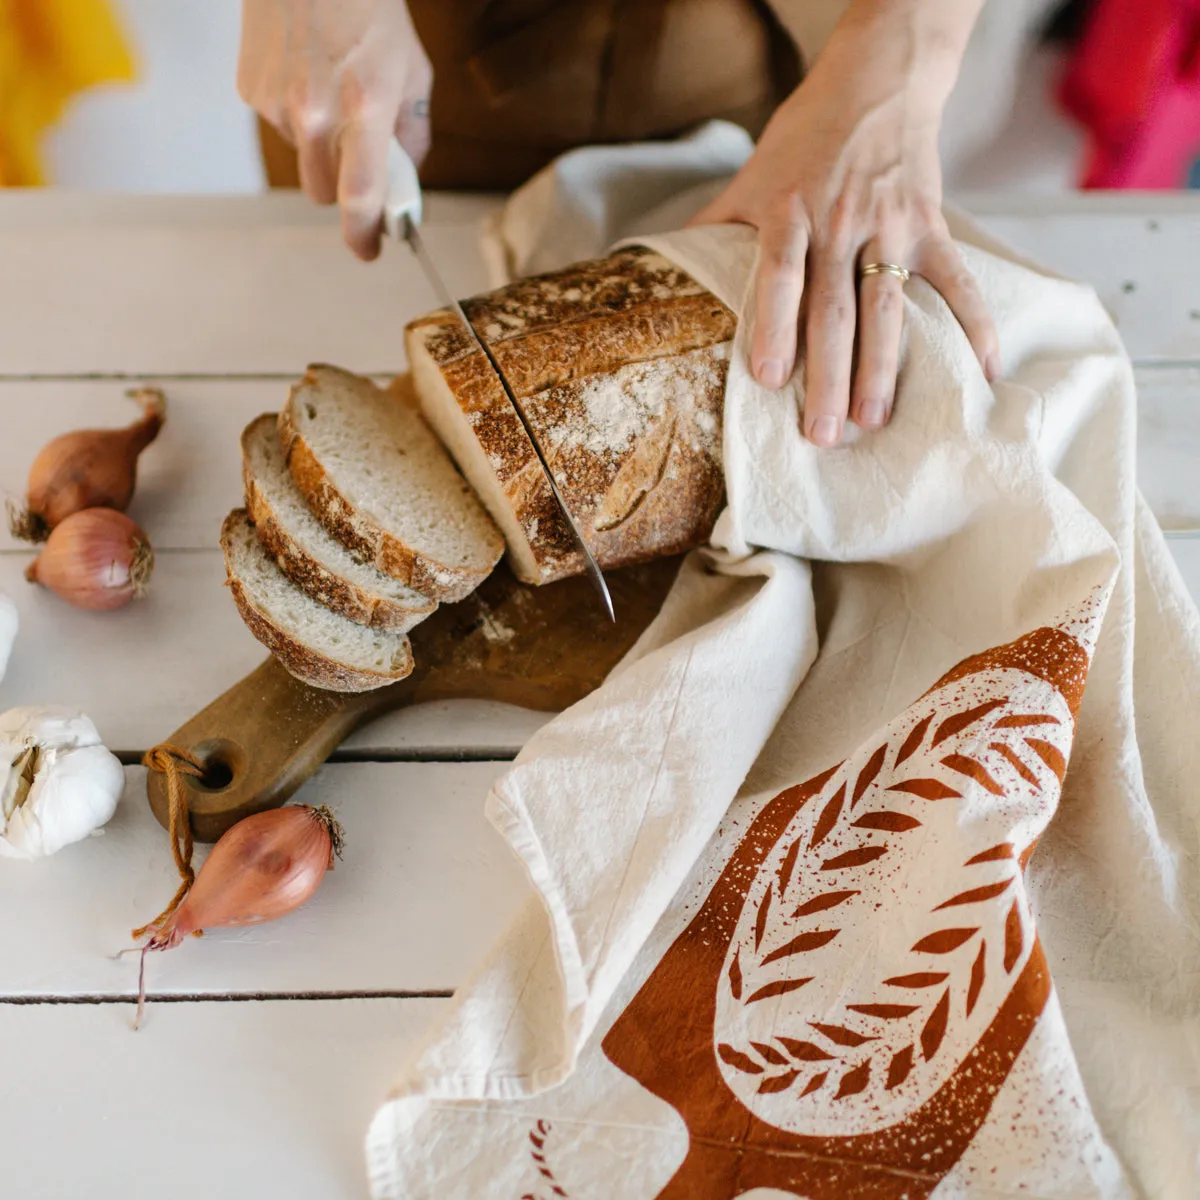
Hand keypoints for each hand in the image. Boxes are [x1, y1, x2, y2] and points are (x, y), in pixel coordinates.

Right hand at [238, 0, 432, 259]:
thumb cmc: (367, 8)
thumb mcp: (411, 70)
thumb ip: (410, 135)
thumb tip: (403, 184)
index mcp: (365, 103)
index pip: (361, 193)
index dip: (365, 232)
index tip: (368, 249)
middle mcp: (315, 108)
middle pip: (325, 194)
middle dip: (345, 187)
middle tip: (360, 162)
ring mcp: (277, 100)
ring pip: (303, 162)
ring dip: (321, 149)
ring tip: (332, 97)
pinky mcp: (251, 90)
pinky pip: (280, 130)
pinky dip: (297, 118)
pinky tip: (307, 78)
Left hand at [690, 1, 997, 445]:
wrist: (877, 81)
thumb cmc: (802, 139)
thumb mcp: (750, 176)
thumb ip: (713, 227)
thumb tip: (658, 272)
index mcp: (789, 210)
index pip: (780, 273)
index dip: (773, 324)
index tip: (769, 379)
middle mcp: (840, 222)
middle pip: (834, 309)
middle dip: (829, 375)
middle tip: (823, 434)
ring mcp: (890, 226)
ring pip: (887, 307)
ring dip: (883, 368)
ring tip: (875, 421)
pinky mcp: (930, 227)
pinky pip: (957, 282)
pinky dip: (973, 326)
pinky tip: (978, 374)